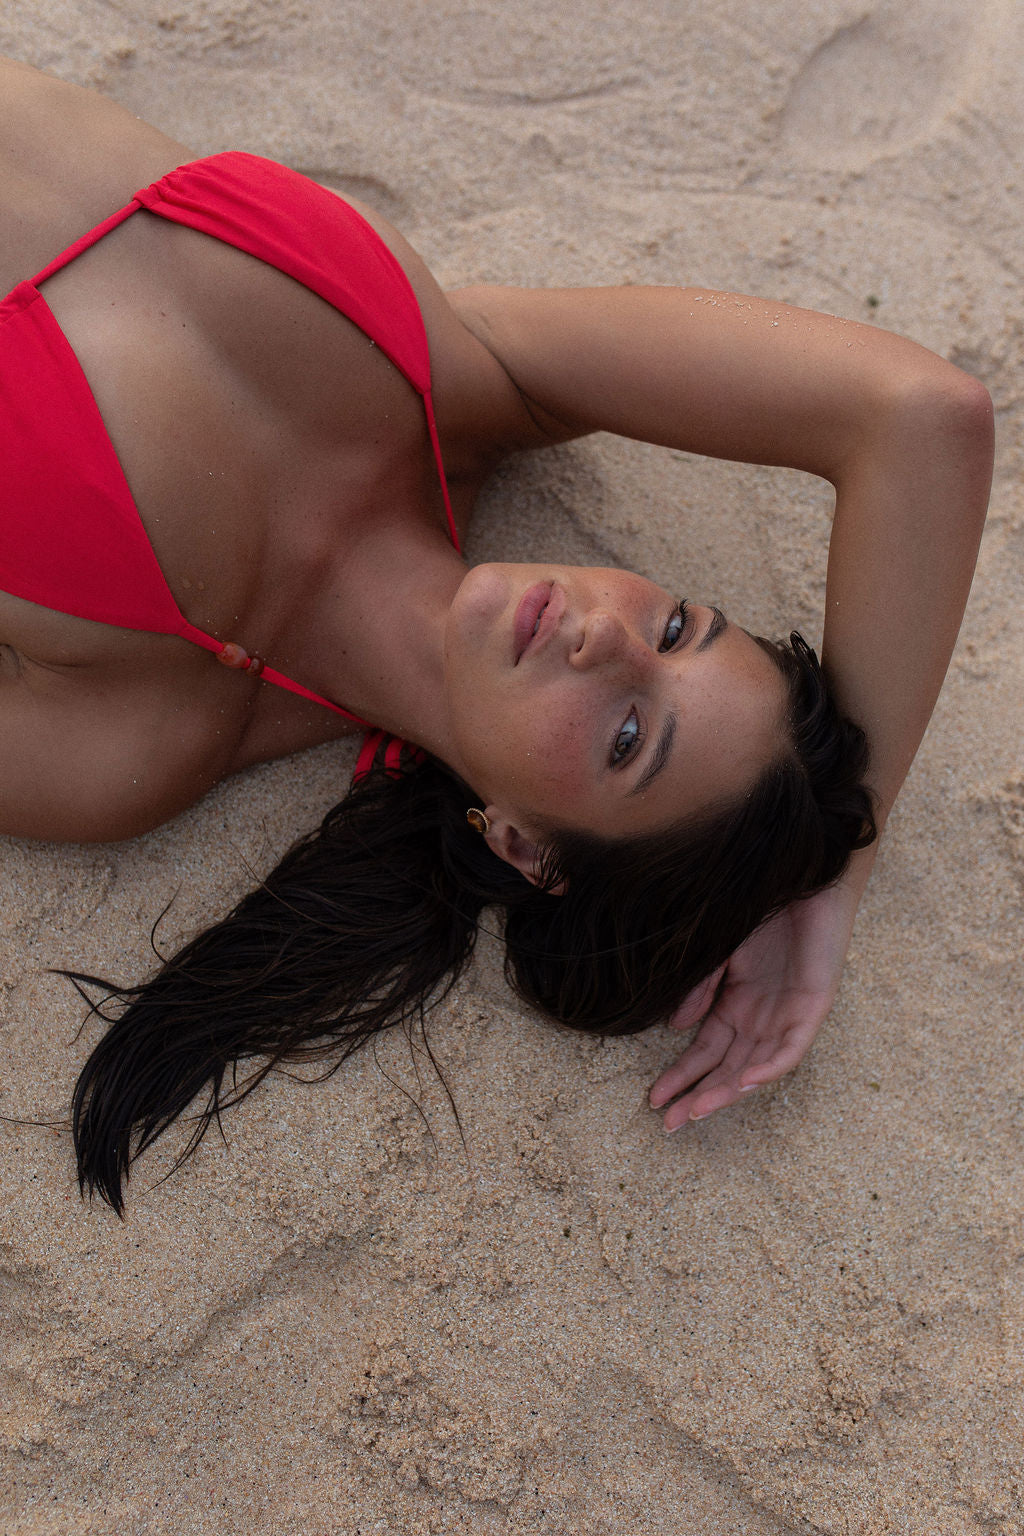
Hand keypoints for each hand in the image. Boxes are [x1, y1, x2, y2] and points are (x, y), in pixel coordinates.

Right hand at [648, 872, 864, 1131]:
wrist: (804, 874)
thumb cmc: (764, 907)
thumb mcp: (720, 949)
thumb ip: (699, 988)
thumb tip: (675, 1028)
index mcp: (736, 1005)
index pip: (705, 1052)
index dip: (681, 1076)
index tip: (654, 1099)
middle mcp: (761, 1017)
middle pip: (727, 1068)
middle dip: (698, 1097)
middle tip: (670, 1124)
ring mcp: (788, 1014)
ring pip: (756, 1067)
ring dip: (727, 1091)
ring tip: (698, 1110)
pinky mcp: (814, 1006)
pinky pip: (792, 1048)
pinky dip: (769, 1066)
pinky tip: (745, 1081)